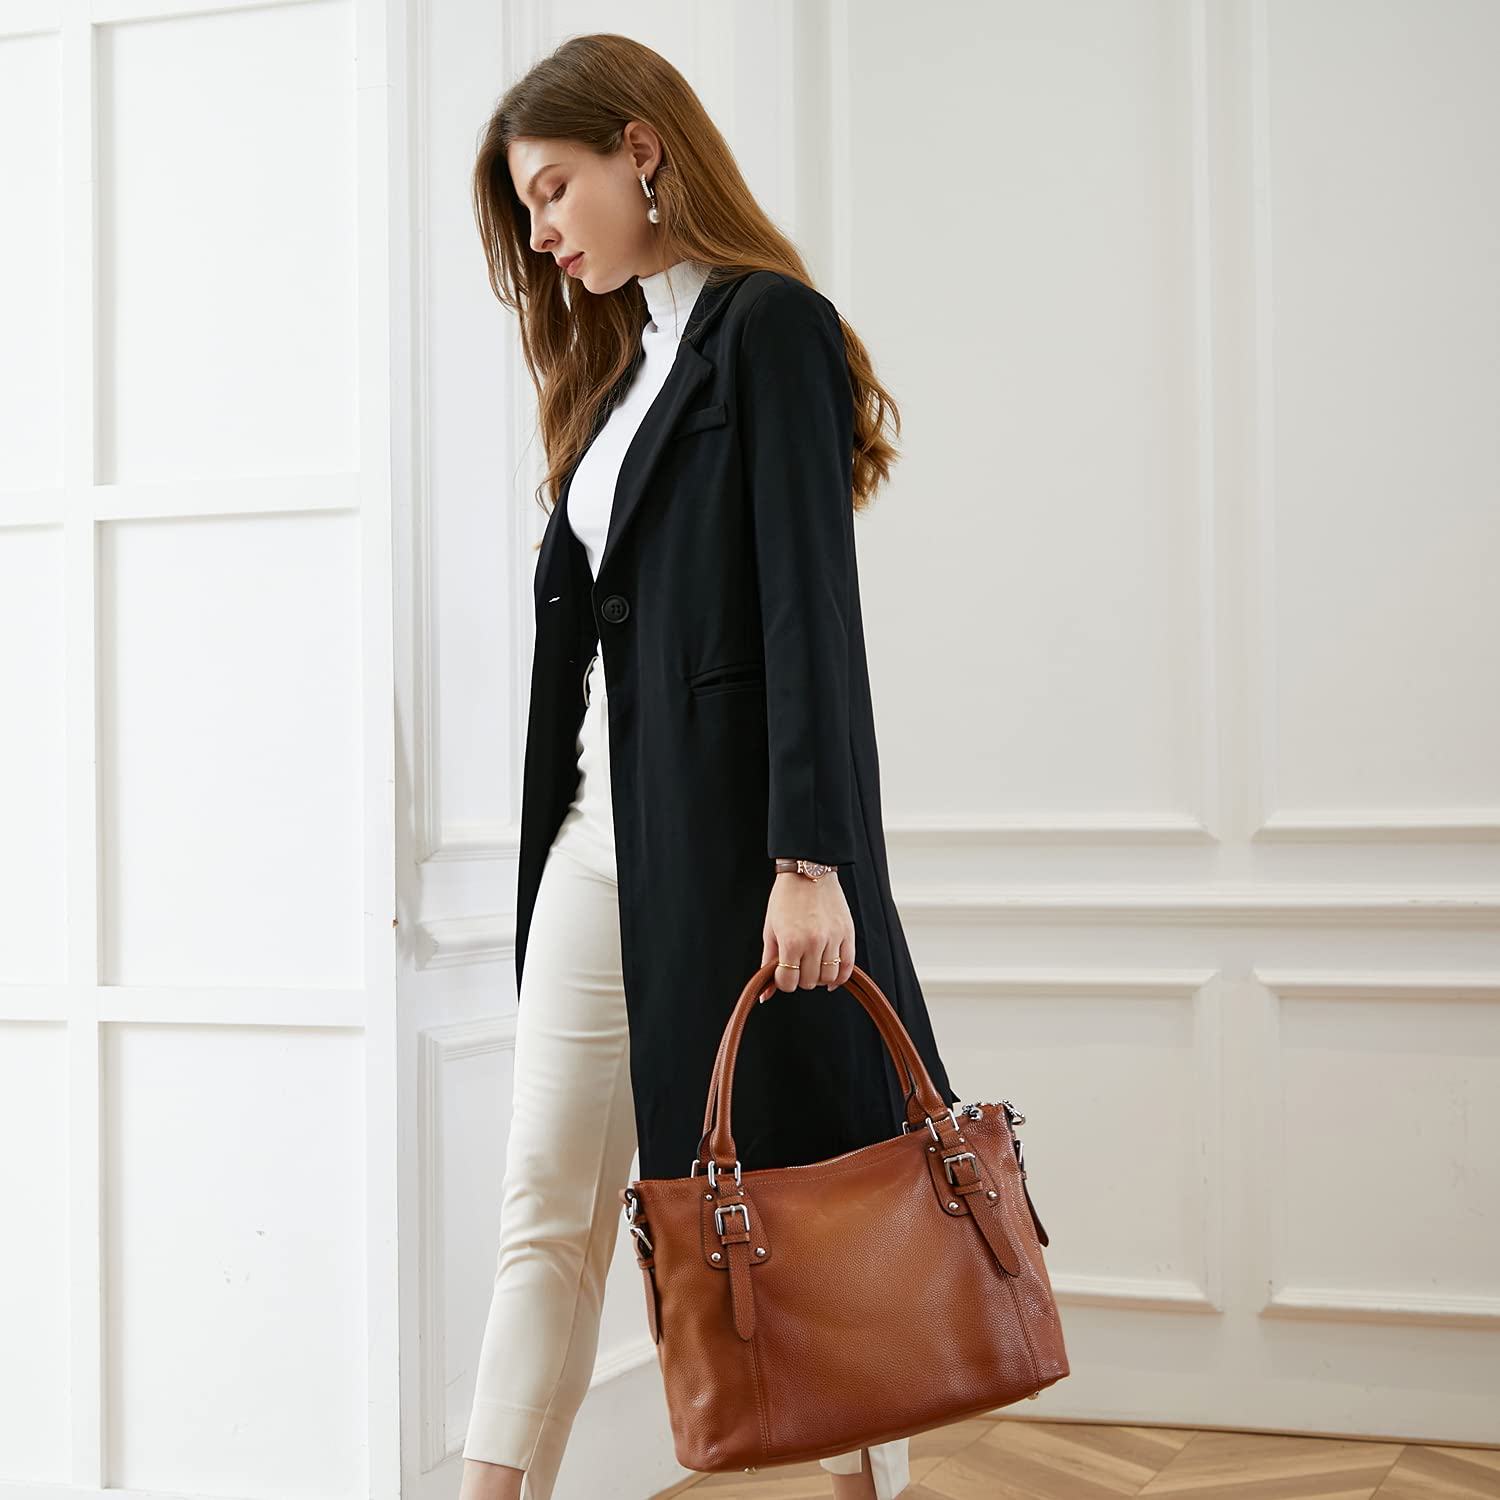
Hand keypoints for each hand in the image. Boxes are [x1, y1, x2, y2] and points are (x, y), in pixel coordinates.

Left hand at [761, 870, 855, 992]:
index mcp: (790, 942)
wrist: (808, 870)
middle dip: (801, 978)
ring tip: (813, 965)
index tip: (783, 973)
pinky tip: (832, 977)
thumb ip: (768, 962)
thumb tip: (765, 995)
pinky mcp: (848, 933)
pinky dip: (840, 977)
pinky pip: (848, 967)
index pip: (788, 983)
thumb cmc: (785, 898)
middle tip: (798, 964)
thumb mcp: (770, 929)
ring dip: (820, 977)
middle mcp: (813, 942)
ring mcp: (833, 938)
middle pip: (809, 983)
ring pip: (829, 978)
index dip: (783, 982)